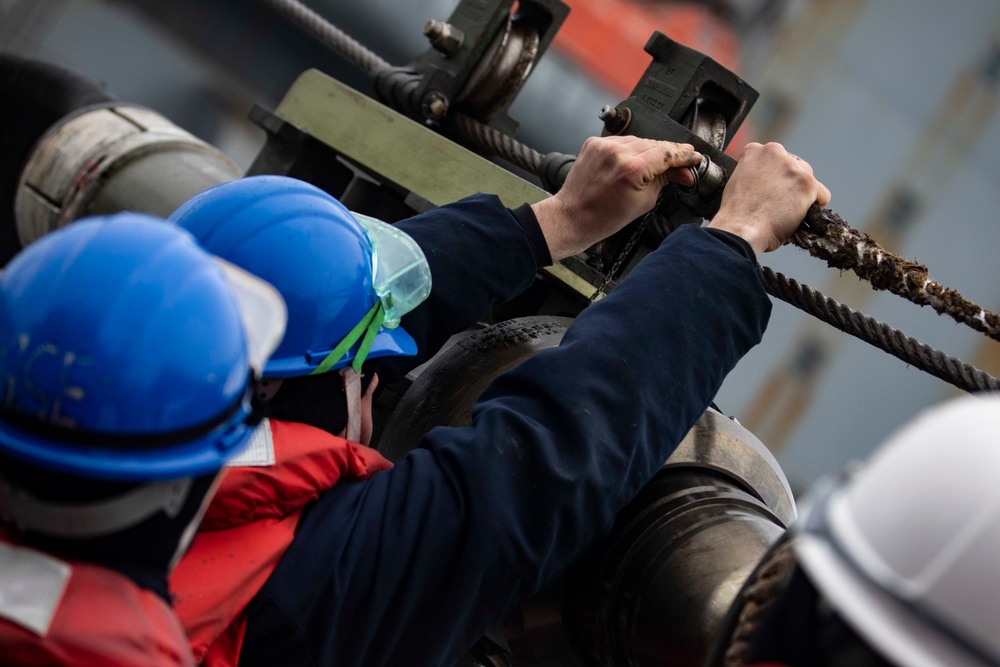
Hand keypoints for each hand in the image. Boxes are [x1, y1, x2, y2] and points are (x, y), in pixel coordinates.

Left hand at [531, 136, 701, 261]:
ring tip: (655, 166)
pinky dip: (630, 149)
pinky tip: (633, 161)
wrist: (571, 217)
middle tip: (682, 163)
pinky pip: (621, 141)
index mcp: (632, 168)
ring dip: (650, 150)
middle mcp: (617, 152)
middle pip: (655, 144)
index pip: (667, 154)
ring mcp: (604, 145)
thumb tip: (683, 171)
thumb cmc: (602, 217)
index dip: (683, 156)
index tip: (693, 157)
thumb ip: (665, 181)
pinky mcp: (594, 143)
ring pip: (639, 140)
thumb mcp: (644, 202)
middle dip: (670, 154)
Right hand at [708, 142, 830, 255]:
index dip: (774, 177)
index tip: (770, 189)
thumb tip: (771, 183)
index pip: (776, 158)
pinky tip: (802, 216)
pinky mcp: (807, 184)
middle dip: (790, 182)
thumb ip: (755, 175)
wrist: (740, 230)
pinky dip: (816, 206)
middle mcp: (775, 152)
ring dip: (802, 193)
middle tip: (780, 203)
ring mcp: (792, 167)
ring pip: (808, 178)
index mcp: (755, 151)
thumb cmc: (736, 216)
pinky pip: (822, 195)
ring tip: (787, 212)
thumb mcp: (739, 183)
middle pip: (795, 165)